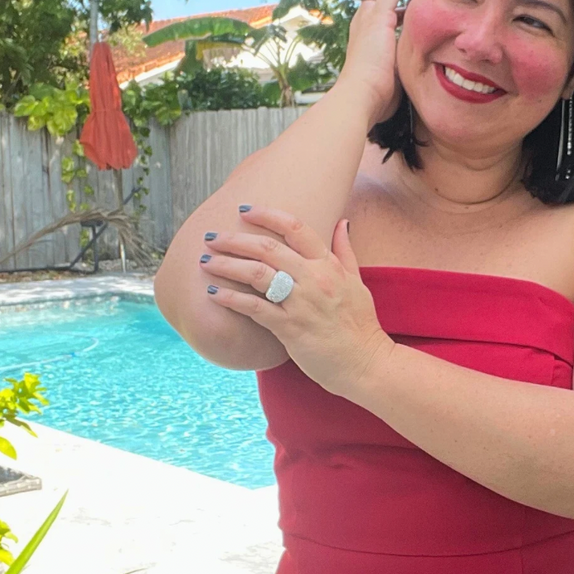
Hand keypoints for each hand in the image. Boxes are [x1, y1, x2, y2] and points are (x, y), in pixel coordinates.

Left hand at [200, 206, 395, 398]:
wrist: (366, 363)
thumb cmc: (361, 325)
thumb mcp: (357, 282)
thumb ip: (345, 251)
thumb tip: (342, 222)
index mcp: (329, 265)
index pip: (296, 227)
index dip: (267, 215)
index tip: (245, 210)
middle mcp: (314, 279)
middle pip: (268, 248)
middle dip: (235, 239)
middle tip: (211, 237)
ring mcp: (301, 303)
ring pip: (257, 274)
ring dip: (227, 265)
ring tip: (206, 262)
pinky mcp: (290, 328)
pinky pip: (254, 308)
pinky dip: (231, 299)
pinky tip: (214, 294)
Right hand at [336, 0, 417, 129]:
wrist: (361, 95)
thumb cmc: (373, 95)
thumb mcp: (387, 76)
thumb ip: (396, 67)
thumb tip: (410, 74)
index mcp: (362, 38)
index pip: (374, 11)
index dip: (386, 1)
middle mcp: (362, 23)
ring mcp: (369, 18)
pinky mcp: (379, 17)